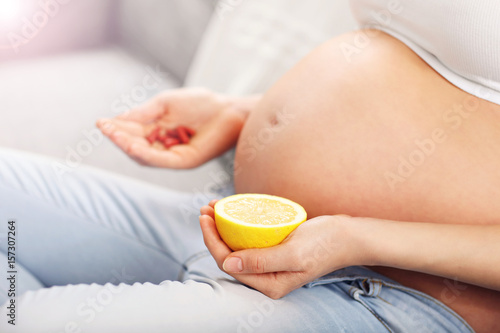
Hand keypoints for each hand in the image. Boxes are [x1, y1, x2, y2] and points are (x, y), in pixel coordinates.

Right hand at [96, 88, 251, 168]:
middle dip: (119, 138)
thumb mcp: (165, 104)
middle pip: (135, 146)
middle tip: (105, 128)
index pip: (132, 132)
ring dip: (128, 146)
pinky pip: (161, 160)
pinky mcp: (184, 161)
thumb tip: (117, 119)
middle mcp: (162, 146)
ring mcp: (173, 155)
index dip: (116, 128)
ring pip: (144, 155)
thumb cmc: (200, 103)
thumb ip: (143, 113)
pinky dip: (146, 154)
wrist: (228, 109)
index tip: (101, 122)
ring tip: (115, 135)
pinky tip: (133, 146)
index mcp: (157, 130)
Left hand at [199, 201, 360, 298]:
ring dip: (223, 226)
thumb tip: (228, 265)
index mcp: (268, 284)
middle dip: (213, 232)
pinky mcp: (274, 249)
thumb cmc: (325, 245)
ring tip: (213, 206)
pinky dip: (238, 223)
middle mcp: (266, 276)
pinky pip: (249, 238)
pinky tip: (232, 209)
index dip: (212, 241)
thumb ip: (261, 262)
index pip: (228, 264)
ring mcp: (269, 263)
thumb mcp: (293, 254)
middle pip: (228, 255)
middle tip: (206, 209)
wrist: (348, 236)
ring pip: (237, 245)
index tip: (205, 217)